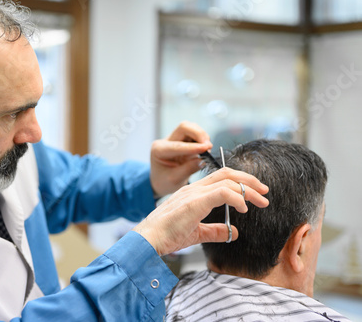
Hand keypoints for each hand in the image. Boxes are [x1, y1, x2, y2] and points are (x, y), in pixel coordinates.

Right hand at [133, 167, 268, 255]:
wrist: (149, 239)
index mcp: (193, 193)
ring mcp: (193, 192)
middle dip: (249, 181)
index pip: (221, 178)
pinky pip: (222, 193)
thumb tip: (232, 233)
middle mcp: (194, 188)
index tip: (256, 195)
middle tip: (265, 192)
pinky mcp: (195, 201)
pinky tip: (244, 208)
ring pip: (227, 181)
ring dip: (249, 189)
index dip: (241, 183)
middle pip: (227, 174)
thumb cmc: (166, 235)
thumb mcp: (196, 233)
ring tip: (261, 201)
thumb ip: (214, 230)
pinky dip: (237, 198)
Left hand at [150, 121, 211, 196]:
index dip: (193, 147)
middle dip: (198, 134)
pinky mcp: (182, 139)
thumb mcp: (174, 180)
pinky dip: (202, 138)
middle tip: (208, 146)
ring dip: (201, 135)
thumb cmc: (164, 181)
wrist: (161, 181)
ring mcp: (173, 138)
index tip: (206, 148)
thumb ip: (188, 169)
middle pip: (184, 127)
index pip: (178, 146)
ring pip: (190, 127)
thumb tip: (203, 160)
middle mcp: (165, 141)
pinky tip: (204, 148)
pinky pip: (194, 133)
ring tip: (207, 148)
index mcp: (159, 151)